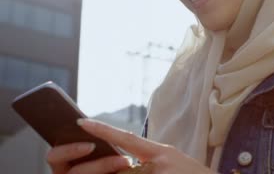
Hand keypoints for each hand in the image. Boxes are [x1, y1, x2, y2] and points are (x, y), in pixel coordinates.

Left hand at [47, 118, 215, 173]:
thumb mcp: (173, 161)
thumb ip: (149, 160)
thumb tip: (124, 162)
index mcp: (161, 152)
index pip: (127, 139)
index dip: (103, 131)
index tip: (82, 123)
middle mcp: (159, 164)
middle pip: (122, 169)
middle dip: (113, 171)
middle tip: (127, 166)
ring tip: (157, 169)